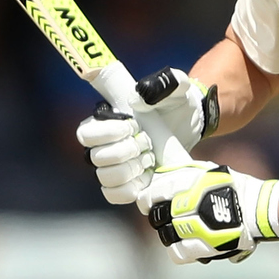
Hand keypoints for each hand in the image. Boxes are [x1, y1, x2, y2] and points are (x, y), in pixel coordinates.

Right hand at [77, 67, 218, 205]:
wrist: (192, 123)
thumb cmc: (176, 101)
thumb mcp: (174, 86)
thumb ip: (159, 84)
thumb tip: (138, 96)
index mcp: (106, 120)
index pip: (86, 133)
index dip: (107, 133)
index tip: (133, 126)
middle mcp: (104, 144)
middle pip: (96, 158)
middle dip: (125, 151)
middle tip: (147, 142)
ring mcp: (115, 166)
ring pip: (105, 177)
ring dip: (130, 170)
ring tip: (150, 159)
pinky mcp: (128, 184)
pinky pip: (114, 194)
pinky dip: (130, 188)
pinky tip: (147, 177)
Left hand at [138, 161, 278, 263]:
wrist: (260, 209)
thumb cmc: (235, 187)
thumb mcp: (209, 171)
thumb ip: (185, 172)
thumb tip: (161, 177)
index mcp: (192, 181)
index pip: (156, 191)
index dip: (147, 199)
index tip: (147, 203)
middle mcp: (192, 202)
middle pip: (158, 215)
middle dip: (158, 217)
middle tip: (163, 218)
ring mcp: (198, 225)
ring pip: (165, 234)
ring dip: (168, 233)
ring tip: (177, 231)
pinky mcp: (206, 246)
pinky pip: (178, 252)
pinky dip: (178, 250)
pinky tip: (185, 245)